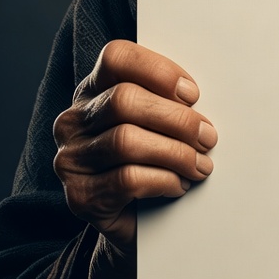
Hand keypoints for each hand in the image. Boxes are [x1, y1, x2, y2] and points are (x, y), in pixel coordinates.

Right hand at [52, 39, 217, 254]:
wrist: (139, 221)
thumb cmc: (153, 159)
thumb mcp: (159, 122)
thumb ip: (169, 101)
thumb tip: (199, 100)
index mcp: (94, 90)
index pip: (116, 57)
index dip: (158, 70)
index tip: (192, 94)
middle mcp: (73, 121)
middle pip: (124, 100)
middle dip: (176, 118)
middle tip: (207, 135)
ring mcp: (71, 159)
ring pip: (126, 141)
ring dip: (176, 152)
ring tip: (200, 163)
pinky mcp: (80, 197)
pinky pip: (127, 179)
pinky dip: (164, 180)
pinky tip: (180, 184)